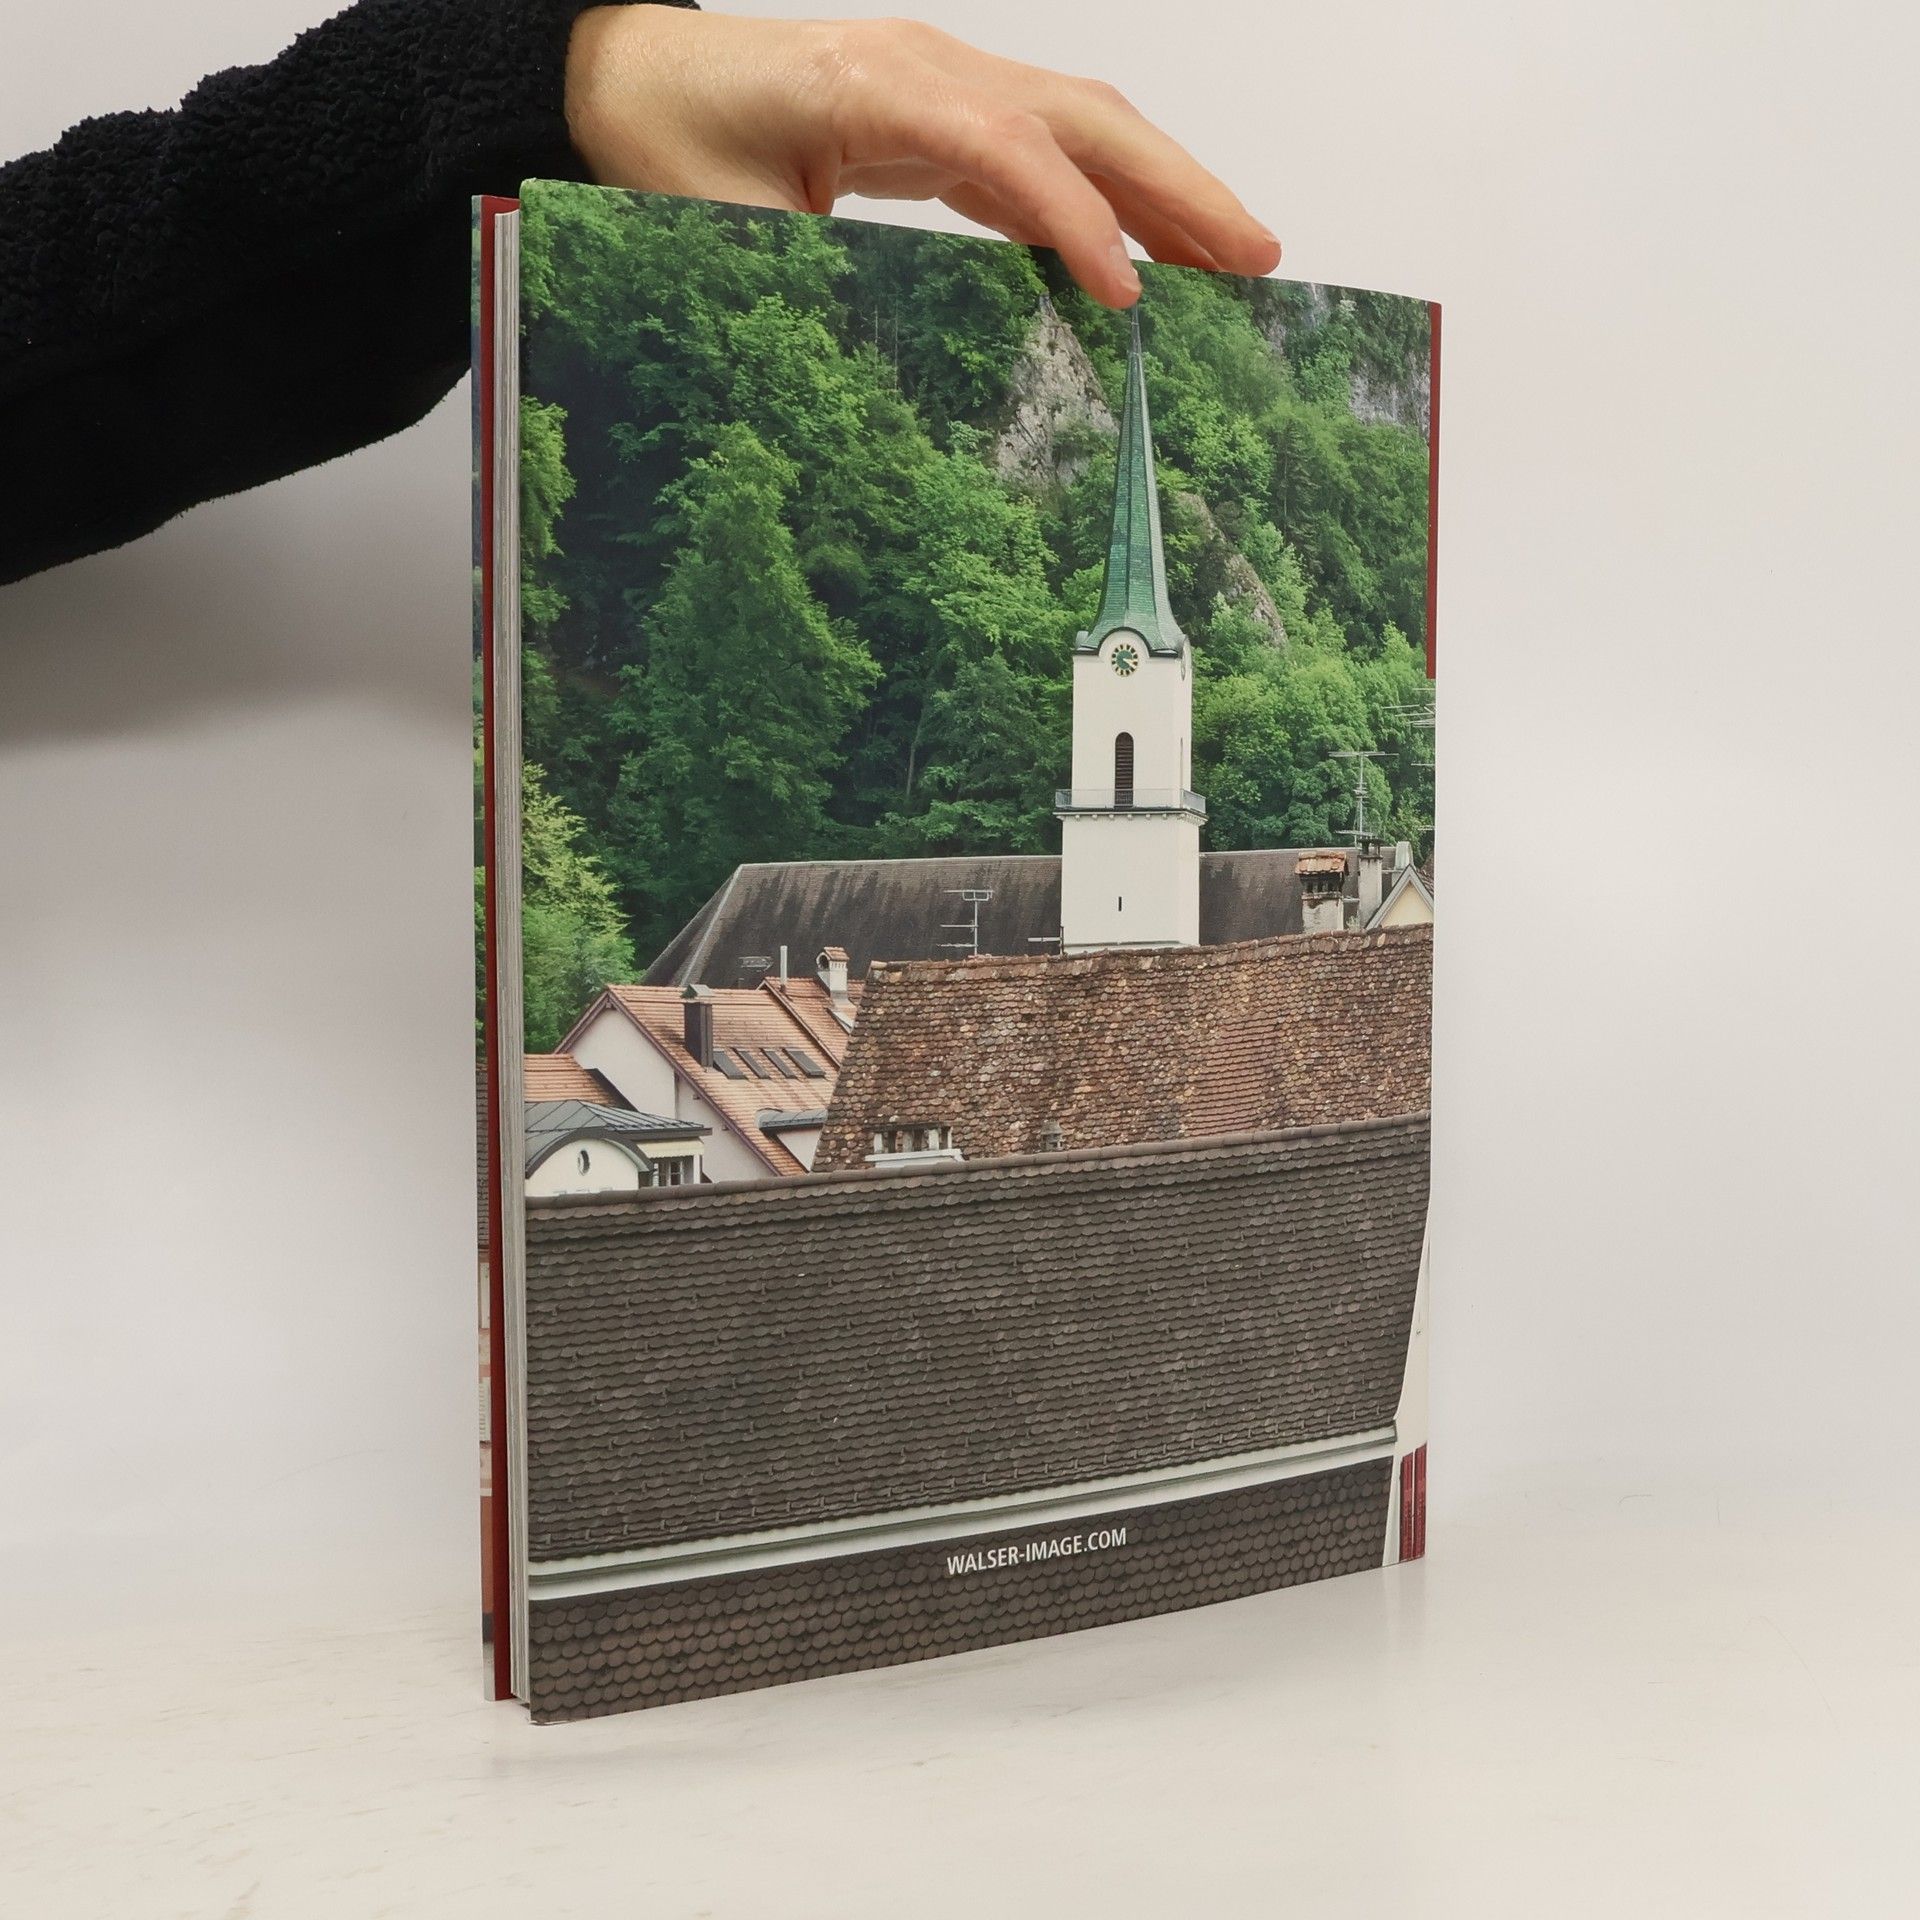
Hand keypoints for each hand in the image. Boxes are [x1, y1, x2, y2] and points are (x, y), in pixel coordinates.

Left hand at [564, 9, 1280, 306]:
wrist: (634, 75)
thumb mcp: (719, 225)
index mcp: (877, 85)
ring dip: (1165, 191)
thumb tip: (870, 375)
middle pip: (1087, 116)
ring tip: (1236, 262)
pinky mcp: (946, 115)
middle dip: (1181, 189)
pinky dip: (1103, 203)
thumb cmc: (666, 137)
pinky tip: (1141, 257)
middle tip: (1258, 260)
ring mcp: (947, 84)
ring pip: (1084, 127)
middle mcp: (931, 69)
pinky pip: (1046, 153)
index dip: (1076, 220)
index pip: (1009, 148)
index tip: (1129, 298)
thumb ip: (802, 280)